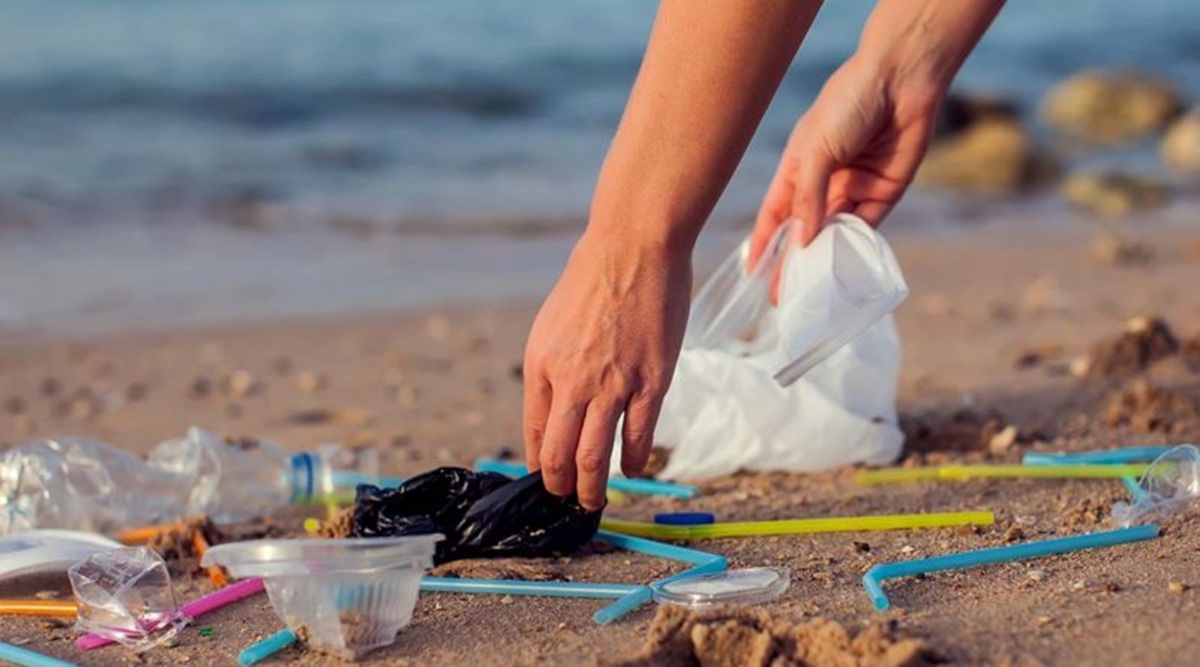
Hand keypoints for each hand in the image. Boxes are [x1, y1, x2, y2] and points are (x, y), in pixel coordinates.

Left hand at [522, 230, 689, 509]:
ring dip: (593, 489)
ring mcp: (612, 385)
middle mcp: (571, 382)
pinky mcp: (651, 382)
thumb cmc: (593, 280)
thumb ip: (553, 368)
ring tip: (593, 501)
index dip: (538, 466)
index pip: (533, 434)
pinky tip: (633, 470)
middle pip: (558, 456)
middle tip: (567, 501)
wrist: (633, 247)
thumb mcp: (552, 325)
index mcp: (541, 367)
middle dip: (560, 488)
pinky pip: (638, 437)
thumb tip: (558, 409)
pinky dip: (632, 462)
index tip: (546, 481)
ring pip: (594, 457)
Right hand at [749, 54, 941, 275]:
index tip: (752, 273)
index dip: (763, 243)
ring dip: (821, 261)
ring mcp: (852, 189)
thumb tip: (800, 244)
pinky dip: (852, 249)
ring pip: (832, 235)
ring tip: (809, 293)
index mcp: (797, 167)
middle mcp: (822, 182)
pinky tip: (840, 270)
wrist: (900, 81)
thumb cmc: (848, 104)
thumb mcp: (815, 151)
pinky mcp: (882, 194)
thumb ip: (806, 199)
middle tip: (782, 298)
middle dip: (792, 263)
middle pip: (803, 232)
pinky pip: (864, 228)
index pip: (775, 215)